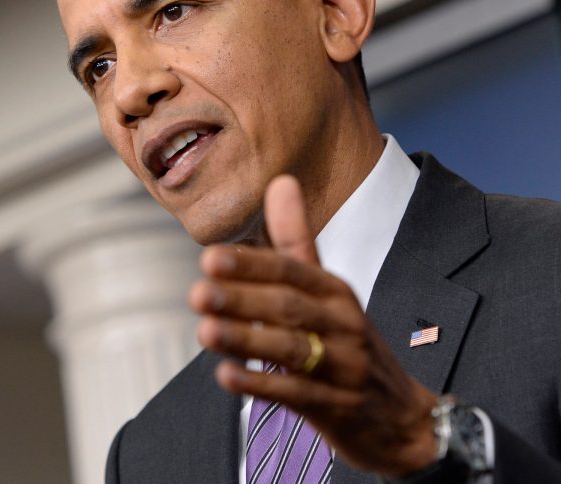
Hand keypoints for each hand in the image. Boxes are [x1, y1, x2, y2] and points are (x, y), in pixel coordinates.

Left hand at [188, 175, 438, 476]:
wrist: (399, 415)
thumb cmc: (348, 342)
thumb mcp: (328, 289)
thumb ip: (296, 240)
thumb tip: (281, 181)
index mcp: (336, 291)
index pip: (292, 271)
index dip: (251, 265)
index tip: (210, 259)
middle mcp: (342, 323)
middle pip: (289, 307)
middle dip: (242, 300)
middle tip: (198, 294)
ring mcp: (343, 366)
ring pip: (291, 349)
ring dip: (246, 340)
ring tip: (205, 332)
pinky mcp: (337, 406)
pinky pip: (297, 394)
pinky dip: (261, 384)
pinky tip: (227, 376)